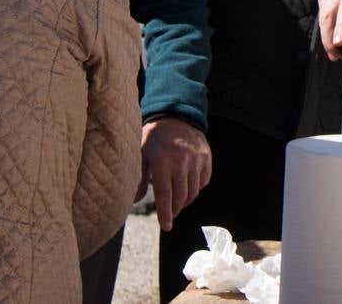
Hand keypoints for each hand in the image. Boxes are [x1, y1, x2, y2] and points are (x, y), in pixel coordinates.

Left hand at [138, 117, 211, 231]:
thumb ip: (139, 178)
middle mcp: (181, 162)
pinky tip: (188, 187)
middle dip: (175, 210)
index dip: (165, 214)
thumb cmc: (154, 137)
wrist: (175, 115)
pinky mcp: (206, 156)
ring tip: (178, 203)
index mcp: (162, 163)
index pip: (165, 196)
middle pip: (181, 196)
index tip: (167, 226)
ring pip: (194, 191)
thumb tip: (135, 200)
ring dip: (186, 201)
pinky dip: (197, 188)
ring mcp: (196, 159)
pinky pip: (204, 180)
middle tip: (170, 215)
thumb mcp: (140, 155)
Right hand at [317, 0, 341, 59]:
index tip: (339, 42)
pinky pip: (321, 8)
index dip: (341, 27)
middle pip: (327, 16)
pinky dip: (326, 22)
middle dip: (328, 39)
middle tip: (336, 56)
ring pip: (322, 15)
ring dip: (326, 34)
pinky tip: (333, 31)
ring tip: (334, 50)